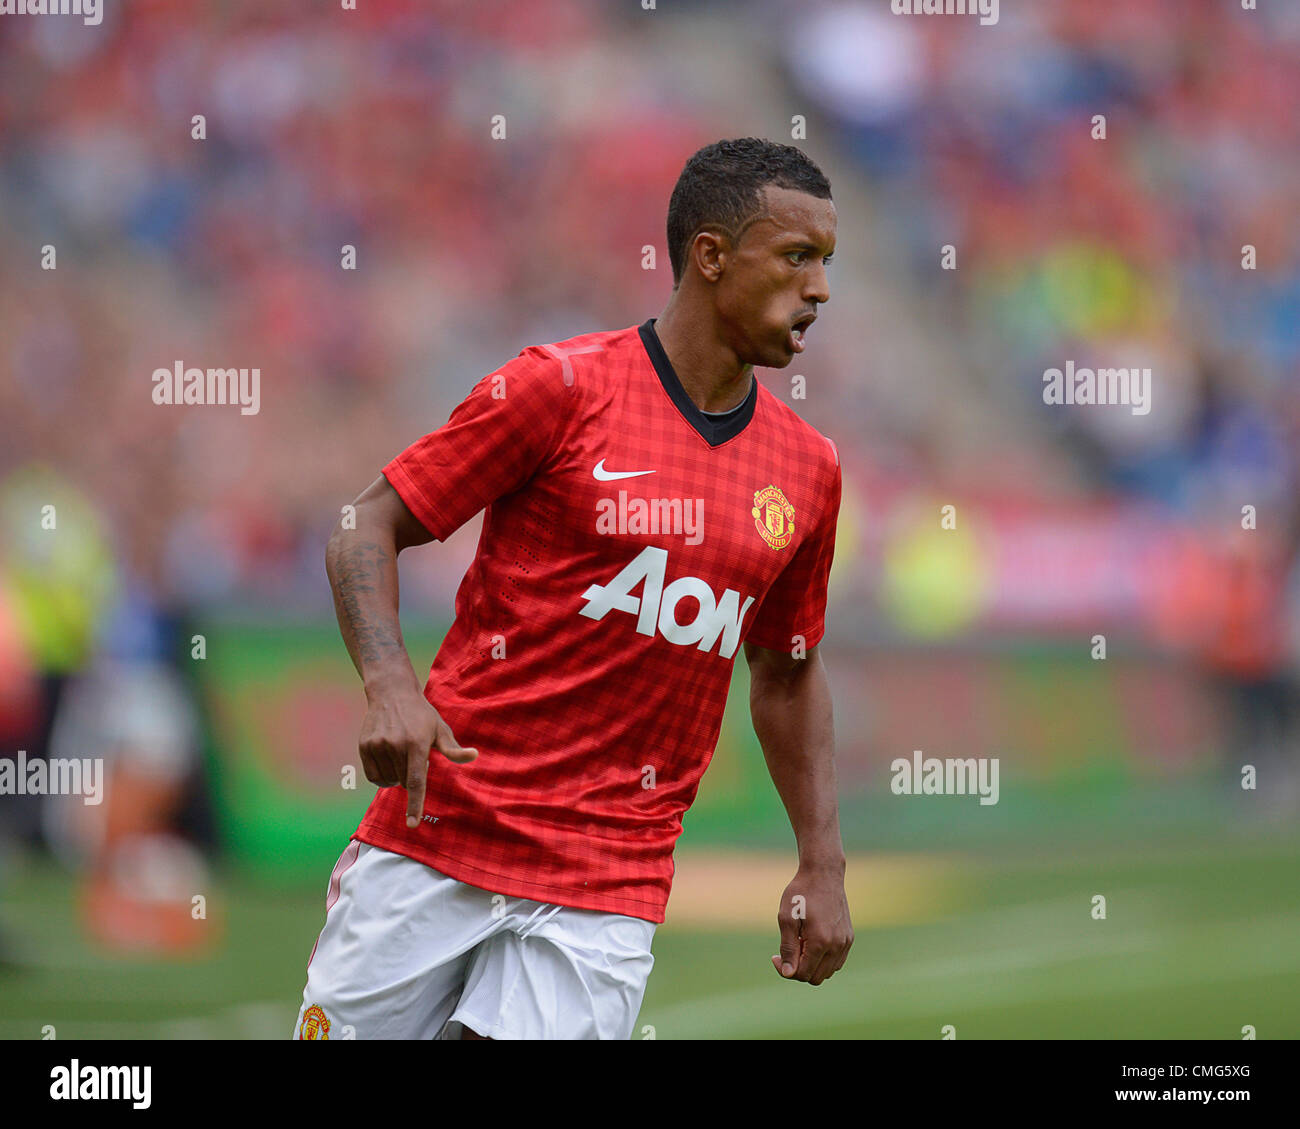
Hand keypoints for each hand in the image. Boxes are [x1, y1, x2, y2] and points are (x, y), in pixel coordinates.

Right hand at [358, 684, 476, 827]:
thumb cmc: (421, 714)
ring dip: (397, 776)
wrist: (391, 693)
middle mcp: (395, 745)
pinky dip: (383, 776)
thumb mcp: (440, 729)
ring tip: (401, 755)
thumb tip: (474, 756)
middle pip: (404, 782)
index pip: (415, 781)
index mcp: (416, 744)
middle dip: (411, 777)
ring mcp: (377, 746)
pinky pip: (374, 776)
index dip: (415, 804)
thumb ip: (454, 749)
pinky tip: (389, 761)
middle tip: (414, 756)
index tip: (412, 824)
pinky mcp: (365, 746)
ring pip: (389, 781)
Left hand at [772, 865, 852, 985]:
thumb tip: (788, 973)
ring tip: (800, 944)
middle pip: (815, 978)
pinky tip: (811, 944)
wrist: (823, 874)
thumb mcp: (786, 918)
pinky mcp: (849, 938)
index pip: (802, 974)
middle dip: (798, 970)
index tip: (775, 956)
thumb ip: (788, 948)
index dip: (785, 970)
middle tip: (787, 950)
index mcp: (820, 942)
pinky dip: (823, 961)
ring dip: (812, 966)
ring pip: (827, 972)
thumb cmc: (801, 893)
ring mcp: (845, 942)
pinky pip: (837, 962)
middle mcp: (837, 945)